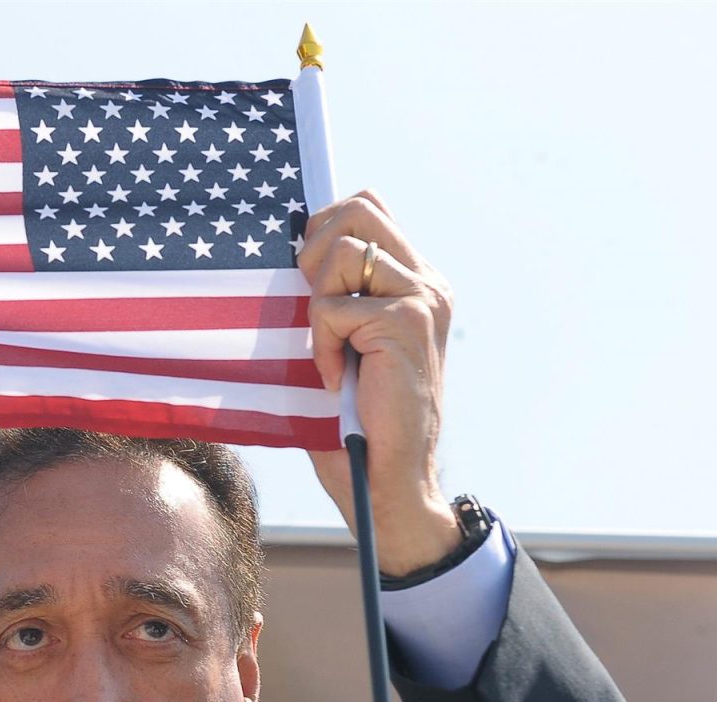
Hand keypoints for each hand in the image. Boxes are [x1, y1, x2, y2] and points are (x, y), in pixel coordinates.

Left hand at [296, 192, 459, 576]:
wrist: (388, 478)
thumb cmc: (353, 420)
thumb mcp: (341, 344)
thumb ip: (331, 295)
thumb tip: (289, 250)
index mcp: (415, 280)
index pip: (365, 208)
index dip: (323, 230)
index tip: (308, 285)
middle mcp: (427, 281)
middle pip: (357, 208)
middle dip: (316, 252)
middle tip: (315, 311)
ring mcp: (422, 298)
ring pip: (343, 252)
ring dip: (318, 304)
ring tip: (332, 349)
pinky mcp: (407, 322)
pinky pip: (333, 308)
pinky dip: (321, 346)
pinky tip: (337, 378)